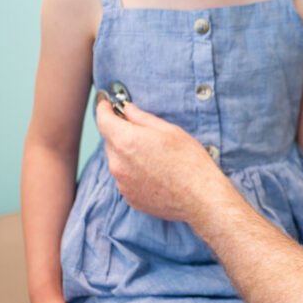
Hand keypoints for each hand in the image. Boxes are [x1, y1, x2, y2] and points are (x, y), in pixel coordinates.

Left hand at [96, 99, 225, 223]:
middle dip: (122, 134)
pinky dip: (135, 173)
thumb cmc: (190, 162)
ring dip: (129, 155)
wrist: (200, 197)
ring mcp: (122, 183)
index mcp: (127, 141)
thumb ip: (142, 118)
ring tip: (156, 158)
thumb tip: (127, 110)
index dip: (104, 109)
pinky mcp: (129, 197)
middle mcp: (118, 163)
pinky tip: (156, 173)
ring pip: (118, 161)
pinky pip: (125, 178)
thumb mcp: (170, 131)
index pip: (103, 120)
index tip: (106, 105)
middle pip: (110, 141)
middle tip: (145, 134)